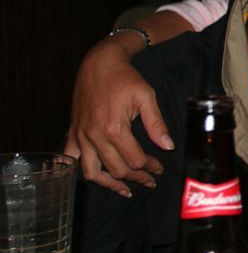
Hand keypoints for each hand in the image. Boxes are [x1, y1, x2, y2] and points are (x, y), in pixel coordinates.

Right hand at [65, 37, 172, 196]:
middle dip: (136, 177)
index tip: (160, 169)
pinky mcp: (73, 133)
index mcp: (114, 128)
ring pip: (92, 172)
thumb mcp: (146, 96)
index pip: (134, 160)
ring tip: (126, 188)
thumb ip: (157, 123)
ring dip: (110, 183)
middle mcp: (95, 136)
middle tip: (150, 180)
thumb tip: (168, 146)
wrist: (98, 64)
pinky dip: (83, 171)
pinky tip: (96, 177)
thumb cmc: (125, 78)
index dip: (150, 168)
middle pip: (116, 169)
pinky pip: (73, 160)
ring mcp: (81, 136)